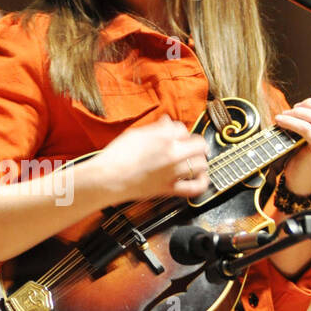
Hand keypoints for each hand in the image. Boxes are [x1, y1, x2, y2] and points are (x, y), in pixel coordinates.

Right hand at [85, 117, 209, 203]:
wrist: (108, 178)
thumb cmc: (116, 156)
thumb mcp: (135, 134)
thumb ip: (155, 128)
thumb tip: (167, 122)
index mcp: (163, 137)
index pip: (181, 128)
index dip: (177, 130)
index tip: (173, 133)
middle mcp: (172, 154)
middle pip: (199, 145)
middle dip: (195, 143)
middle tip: (188, 145)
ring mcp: (174, 172)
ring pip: (202, 164)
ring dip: (199, 160)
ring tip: (192, 160)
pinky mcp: (171, 188)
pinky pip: (196, 187)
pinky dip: (202, 182)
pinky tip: (200, 177)